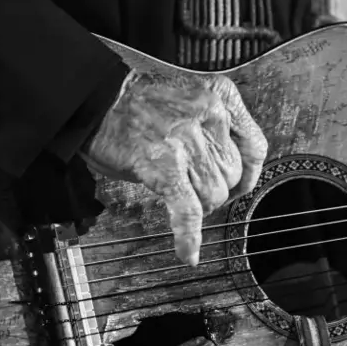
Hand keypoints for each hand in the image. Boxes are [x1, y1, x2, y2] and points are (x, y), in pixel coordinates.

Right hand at [80, 70, 267, 265]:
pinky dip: (188, 237)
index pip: (254, 146)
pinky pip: (187, 211)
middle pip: (232, 175)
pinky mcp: (164, 166)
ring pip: (214, 195)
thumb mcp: (188, 96)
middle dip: (215, 189)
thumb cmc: (134, 96)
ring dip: (200, 206)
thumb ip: (211, 125)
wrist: (92, 92)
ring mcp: (187, 142)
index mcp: (219, 96)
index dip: (249, 173)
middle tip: (193, 189)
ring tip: (179, 198)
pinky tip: (187, 253)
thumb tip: (223, 164)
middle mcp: (208, 116)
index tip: (240, 184)